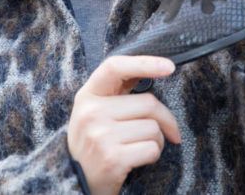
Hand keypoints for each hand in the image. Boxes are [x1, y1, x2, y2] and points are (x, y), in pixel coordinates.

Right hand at [67, 55, 180, 194]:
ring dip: (157, 140)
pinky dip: (153, 155)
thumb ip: (118, 92)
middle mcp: (91, 112)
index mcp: (87, 95)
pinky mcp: (112, 159)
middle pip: (149, 103)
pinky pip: (152, 149)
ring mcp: (100, 136)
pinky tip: (137, 159)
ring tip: (138, 147)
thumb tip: (157, 70)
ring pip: (153, 128)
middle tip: (166, 131)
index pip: (115, 67)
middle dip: (165, 119)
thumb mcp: (95, 112)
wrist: (76, 182)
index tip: (169, 67)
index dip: (143, 63)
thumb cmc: (93, 143)